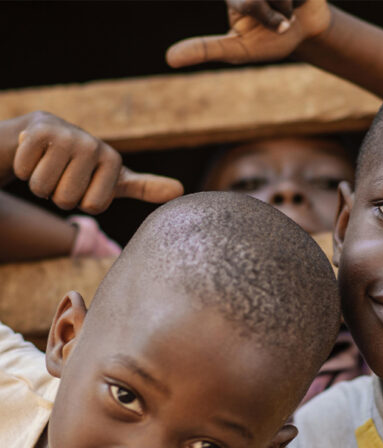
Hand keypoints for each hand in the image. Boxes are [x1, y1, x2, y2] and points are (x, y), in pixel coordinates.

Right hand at [12, 112, 182, 212]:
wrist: (45, 137)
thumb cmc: (84, 167)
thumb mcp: (115, 178)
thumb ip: (145, 186)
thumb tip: (181, 190)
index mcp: (114, 161)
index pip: (93, 206)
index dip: (83, 202)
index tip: (86, 184)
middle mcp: (93, 145)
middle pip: (68, 199)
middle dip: (59, 195)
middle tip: (64, 175)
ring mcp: (66, 136)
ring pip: (44, 187)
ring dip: (41, 184)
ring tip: (50, 166)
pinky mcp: (37, 130)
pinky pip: (26, 171)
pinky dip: (24, 170)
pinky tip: (33, 155)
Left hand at [165, 0, 330, 67]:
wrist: (306, 28)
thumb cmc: (270, 41)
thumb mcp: (238, 50)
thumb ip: (206, 50)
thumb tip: (169, 58)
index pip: (239, 3)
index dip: (244, 7)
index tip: (236, 3)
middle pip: (253, 1)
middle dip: (269, 16)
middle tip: (280, 24)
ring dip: (286, 8)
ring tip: (286, 10)